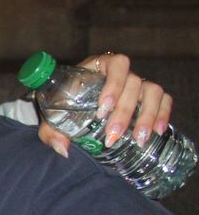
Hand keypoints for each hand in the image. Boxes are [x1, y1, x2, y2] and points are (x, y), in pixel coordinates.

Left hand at [39, 52, 173, 154]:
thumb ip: (51, 131)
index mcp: (98, 66)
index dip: (114, 85)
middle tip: (112, 136)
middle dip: (124, 112)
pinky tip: (157, 132)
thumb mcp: (52, 115)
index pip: (116, 64)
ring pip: (153, 91)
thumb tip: (63, 149)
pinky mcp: (148, 97)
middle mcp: (121, 72)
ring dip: (148, 115)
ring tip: (138, 139)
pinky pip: (164, 100)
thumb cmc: (62, 104)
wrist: (73, 105)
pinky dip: (163, 114)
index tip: (103, 109)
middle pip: (134, 83)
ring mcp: (137, 84)